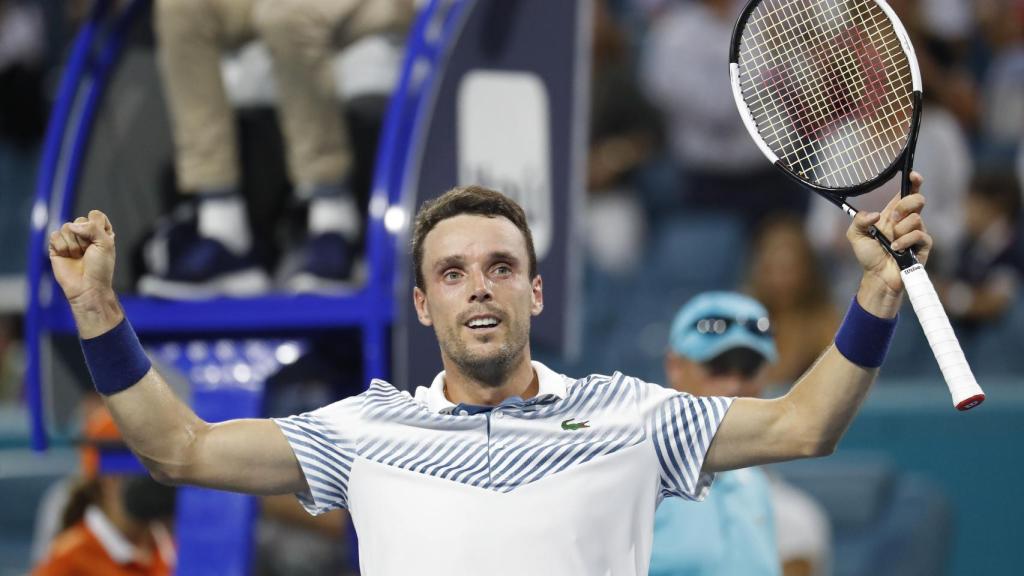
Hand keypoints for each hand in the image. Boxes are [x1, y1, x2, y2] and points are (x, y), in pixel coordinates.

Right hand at [48, 210, 122, 336]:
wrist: (87, 287)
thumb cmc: (100, 268)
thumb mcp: (105, 244)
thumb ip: (93, 227)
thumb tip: (72, 226)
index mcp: (100, 232)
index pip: (95, 215)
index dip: (97, 226)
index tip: (101, 241)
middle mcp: (85, 234)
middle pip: (80, 220)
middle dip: (85, 238)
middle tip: (88, 253)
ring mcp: (70, 240)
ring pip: (66, 227)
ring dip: (74, 245)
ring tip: (78, 256)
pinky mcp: (56, 247)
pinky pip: (54, 235)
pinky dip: (62, 247)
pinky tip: (67, 257)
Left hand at [847, 172, 932, 316]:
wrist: (877, 277)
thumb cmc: (868, 256)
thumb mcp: (855, 235)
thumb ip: (859, 220)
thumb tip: (876, 214)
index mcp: (893, 214)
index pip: (907, 193)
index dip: (913, 182)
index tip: (914, 175)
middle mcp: (907, 221)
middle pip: (917, 199)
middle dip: (905, 205)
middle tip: (892, 219)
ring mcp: (917, 232)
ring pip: (916, 218)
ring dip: (900, 230)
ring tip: (891, 243)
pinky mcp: (924, 245)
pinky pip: (919, 234)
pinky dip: (904, 242)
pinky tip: (896, 250)